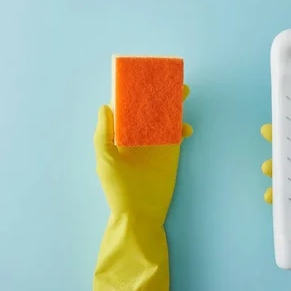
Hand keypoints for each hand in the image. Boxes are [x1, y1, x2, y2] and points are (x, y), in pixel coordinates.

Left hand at [94, 85, 192, 223]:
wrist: (140, 213)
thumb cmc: (118, 188)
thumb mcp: (105, 159)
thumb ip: (104, 133)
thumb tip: (106, 106)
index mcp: (120, 133)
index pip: (128, 107)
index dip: (135, 92)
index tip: (144, 77)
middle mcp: (138, 134)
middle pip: (150, 107)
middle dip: (160, 92)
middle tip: (171, 80)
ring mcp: (156, 142)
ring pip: (166, 115)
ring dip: (175, 103)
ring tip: (184, 93)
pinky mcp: (171, 152)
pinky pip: (177, 132)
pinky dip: (183, 126)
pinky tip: (187, 128)